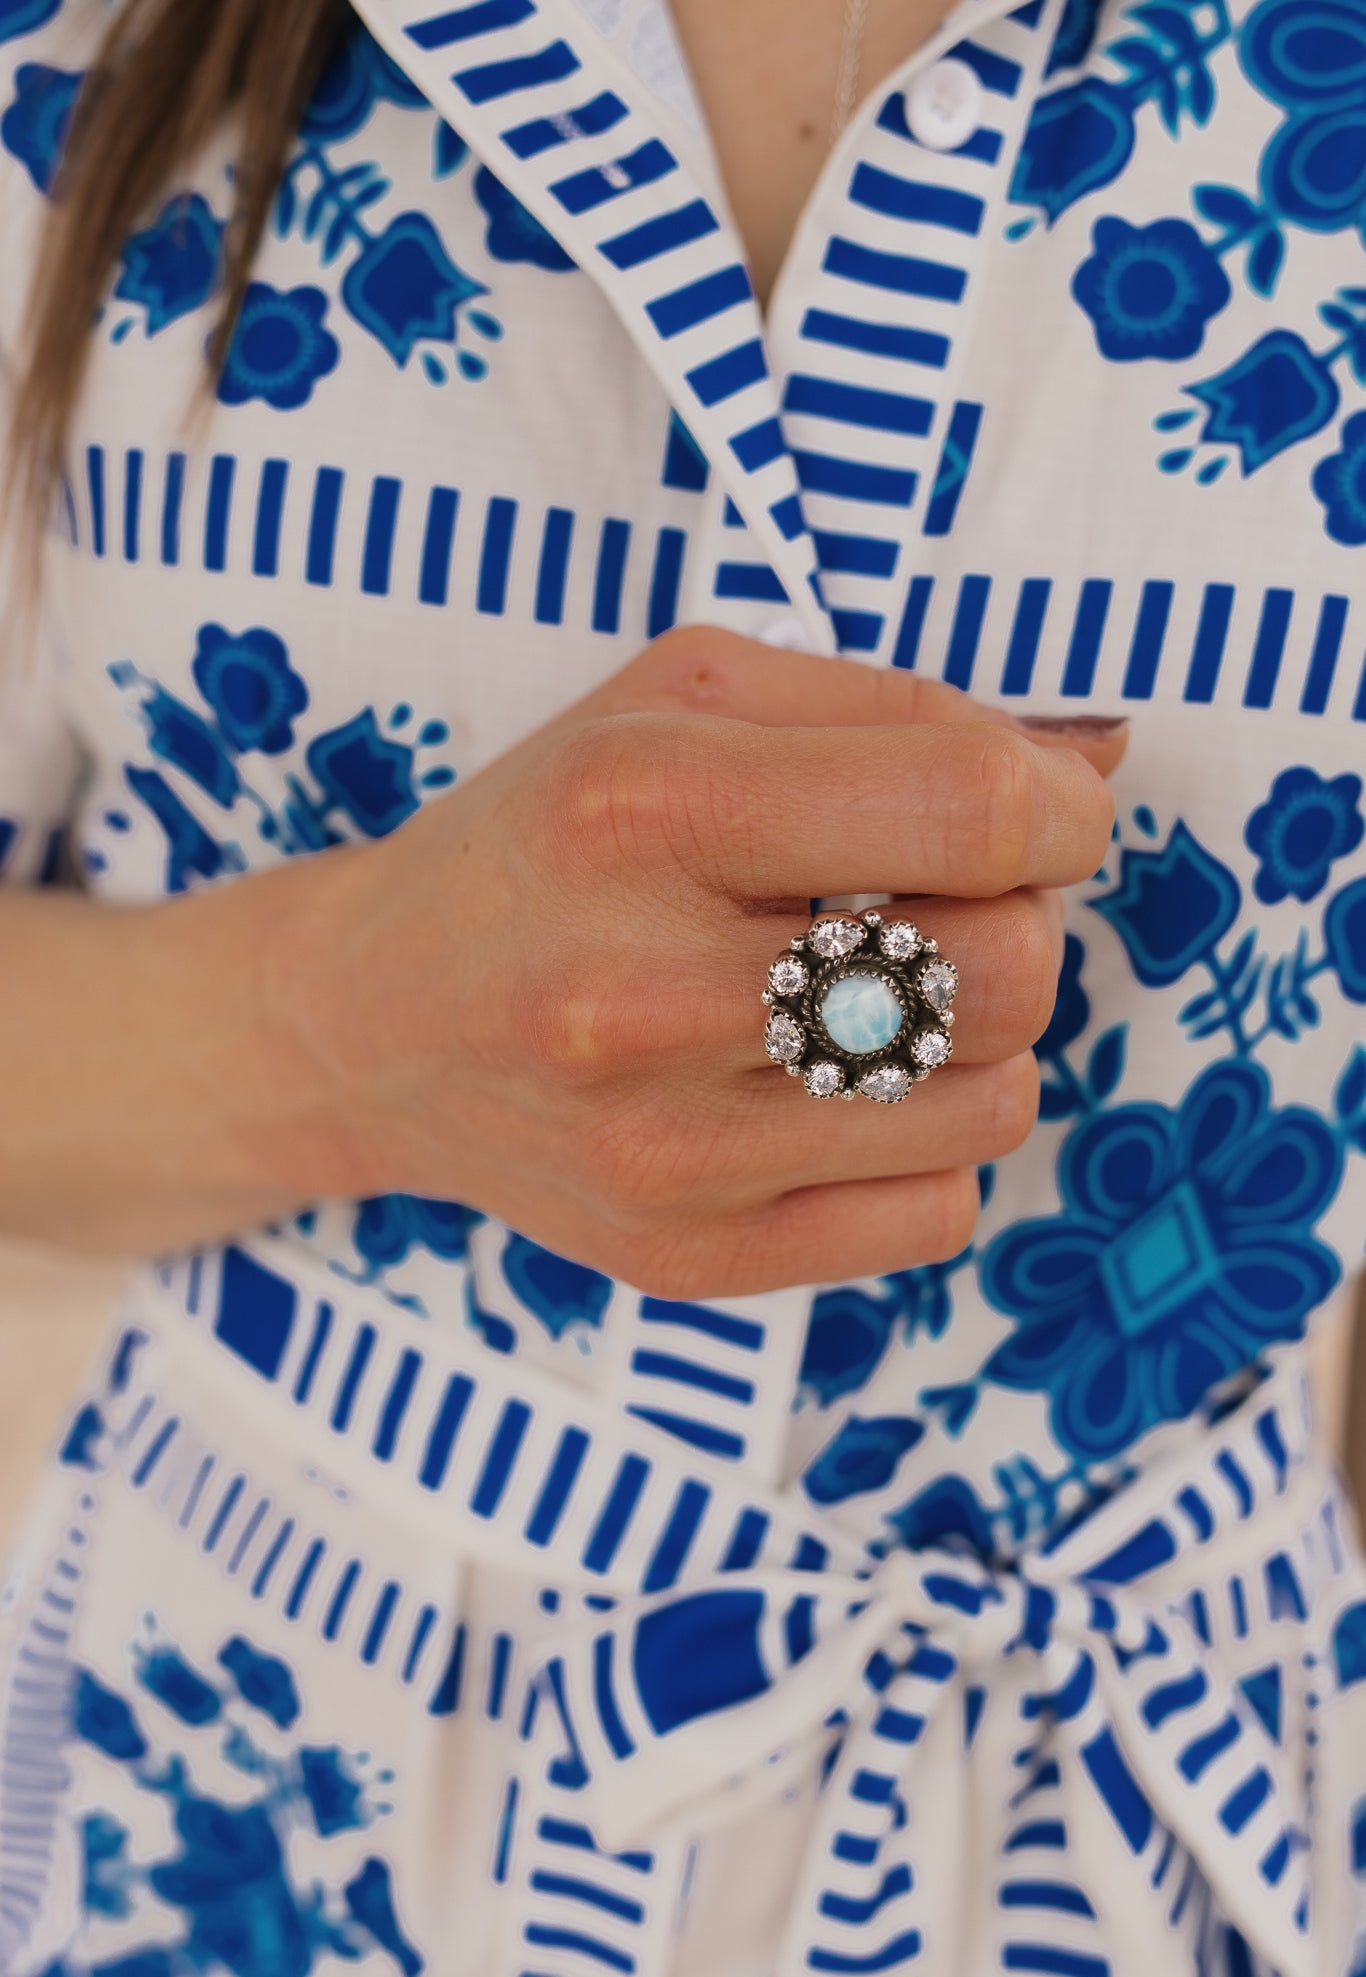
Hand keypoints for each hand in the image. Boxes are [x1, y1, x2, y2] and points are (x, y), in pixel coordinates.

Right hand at [284, 627, 1125, 1298]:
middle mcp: (637, 992)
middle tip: (936, 905)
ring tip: (875, 1003)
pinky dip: (924, 1144)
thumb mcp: (683, 703)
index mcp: (641, 810)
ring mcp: (658, 1150)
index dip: (1060, 810)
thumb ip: (897, 707)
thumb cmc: (546, 838)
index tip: (1038, 816)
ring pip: (996, 1104)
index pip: (974, 811)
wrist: (375, 1025)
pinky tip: (834, 1095)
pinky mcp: (681, 1259)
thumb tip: (1098, 766)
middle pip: (1007, 969)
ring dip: (975, 1040)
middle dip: (1017, 919)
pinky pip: (938, 1213)